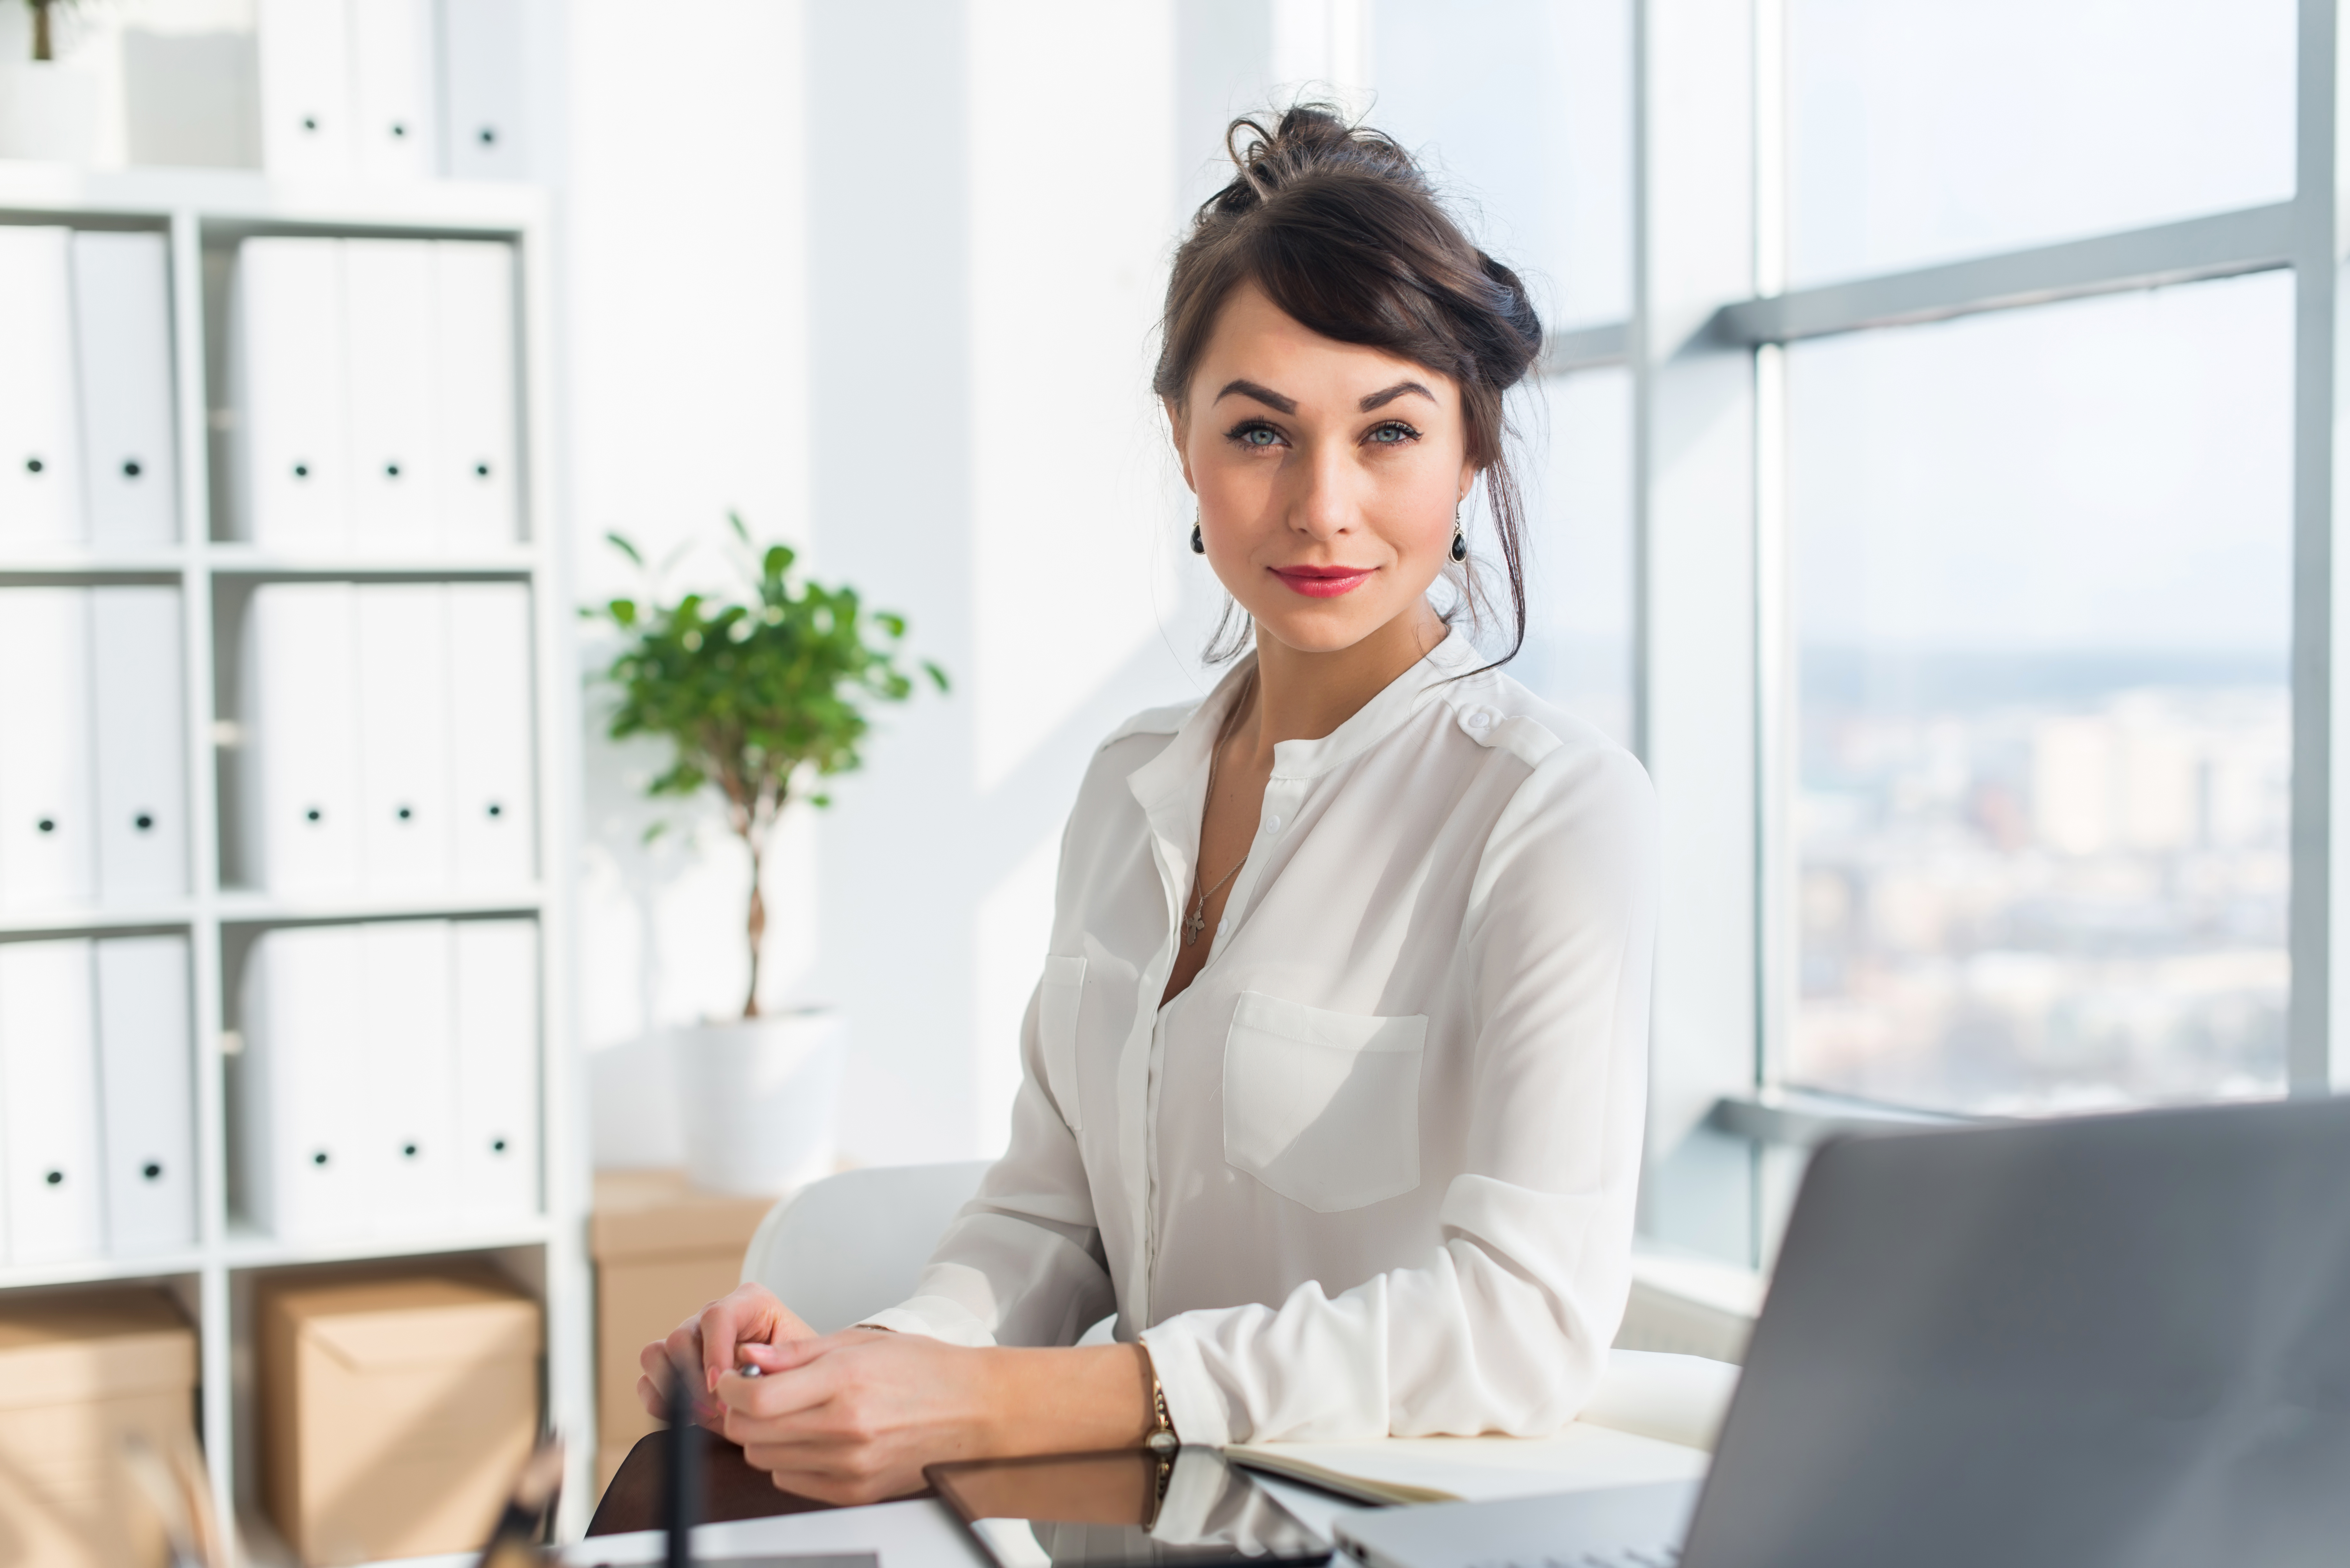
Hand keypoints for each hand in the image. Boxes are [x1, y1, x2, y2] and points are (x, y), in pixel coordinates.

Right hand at [636, 1283, 817, 1432]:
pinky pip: (647, 1380)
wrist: (797, 1387)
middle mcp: (714, 1317)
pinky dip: (660, 1401)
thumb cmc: (802, 1372)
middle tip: (717, 1409)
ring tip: (703, 1414)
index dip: (714, 1351)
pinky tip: (687, 1417)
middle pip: (680, 1337)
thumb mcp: (800, 1365)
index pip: (718, 1315)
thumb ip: (774, 1366)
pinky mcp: (674, 1367)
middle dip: (694, 1379)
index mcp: (749, 1303)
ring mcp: (691, 1340)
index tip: (722, 1386)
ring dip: (673, 1389)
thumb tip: (740, 1375)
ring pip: (655, 1354)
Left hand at [713, 1333, 1156, 1506]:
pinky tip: (811, 1439)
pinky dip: (789, 1462)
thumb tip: (749, 1358)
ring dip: (763, 1438)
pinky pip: (792, 1482)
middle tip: (755, 1394)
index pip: (755, 1399)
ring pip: (766, 1461)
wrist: (974, 1409)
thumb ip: (798, 1352)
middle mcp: (844, 1428)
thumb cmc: (922, 1368)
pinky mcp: (855, 1492)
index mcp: (844, 1382)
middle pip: (751, 1434)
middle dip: (741, 1413)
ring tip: (789, 1415)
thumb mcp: (859, 1341)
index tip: (731, 1379)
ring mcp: (850, 1466)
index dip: (729, 1388)